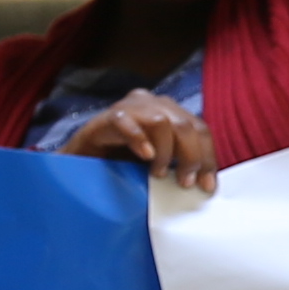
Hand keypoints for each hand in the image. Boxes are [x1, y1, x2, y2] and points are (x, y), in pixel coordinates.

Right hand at [59, 85, 219, 189]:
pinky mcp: (106, 118)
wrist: (81, 163)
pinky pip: (126, 122)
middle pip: (184, 125)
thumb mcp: (157, 164)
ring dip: (165, 152)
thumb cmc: (122, 163)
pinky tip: (144, 156)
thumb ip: (178, 165)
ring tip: (158, 173)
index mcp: (170, 112)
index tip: (207, 186)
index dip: (207, 157)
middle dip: (190, 157)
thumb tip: (205, 184)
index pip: (199, 129)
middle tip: (184, 182)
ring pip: (161, 121)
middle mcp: (153, 103)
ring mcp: (129, 108)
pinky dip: (138, 139)